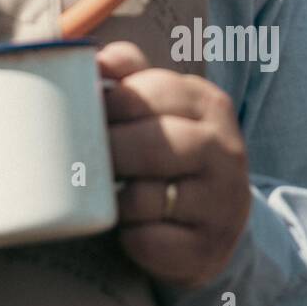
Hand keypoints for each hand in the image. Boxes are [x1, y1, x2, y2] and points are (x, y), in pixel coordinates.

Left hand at [99, 40, 250, 289]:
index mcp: (208, 104)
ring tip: (105, 195)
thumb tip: (91, 56)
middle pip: (148, 146)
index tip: (80, 117)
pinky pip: (148, 241)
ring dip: (113, 200)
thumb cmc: (170, 151)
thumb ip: (128, 74)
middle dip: (105, 155)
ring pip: (144, 198)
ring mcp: (222, 203)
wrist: (213, 224)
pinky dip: (127, 238)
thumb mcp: (160, 107)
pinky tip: (128, 230)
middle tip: (82, 161)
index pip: (149, 93)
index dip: (106, 106)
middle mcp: (226, 150)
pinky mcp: (208, 249)